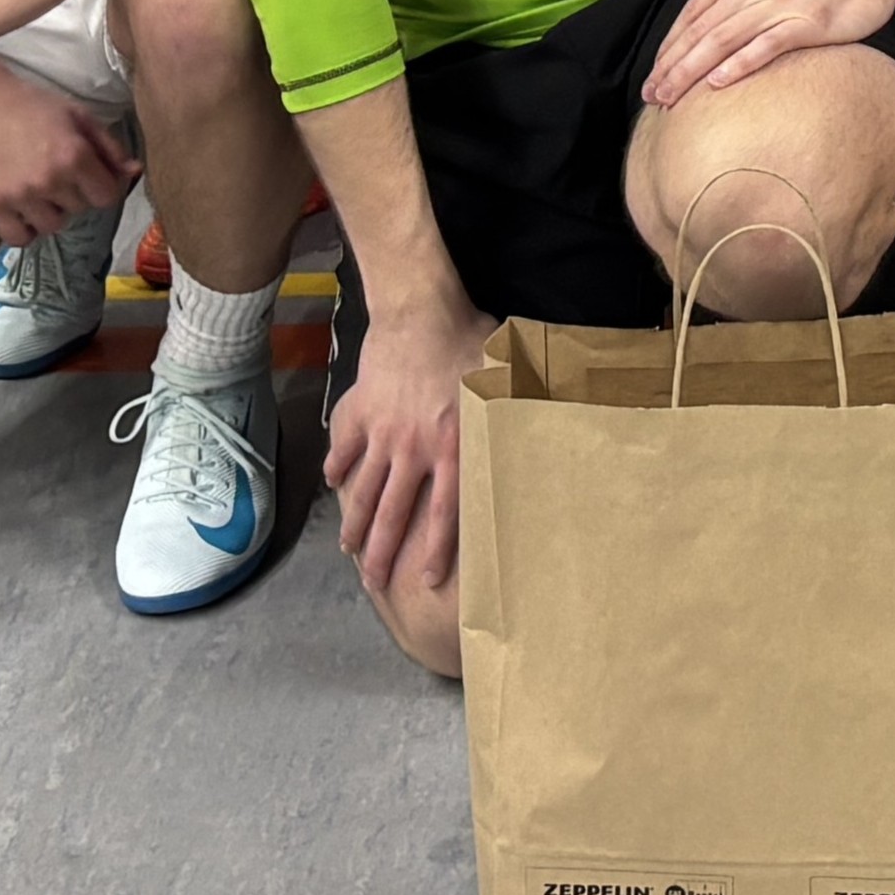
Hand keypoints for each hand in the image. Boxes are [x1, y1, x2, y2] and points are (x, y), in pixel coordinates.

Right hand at [0, 52, 138, 249]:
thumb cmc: (31, 104)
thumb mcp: (77, 115)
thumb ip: (109, 146)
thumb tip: (134, 171)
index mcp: (74, 155)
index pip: (106, 197)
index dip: (103, 187)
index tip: (91, 177)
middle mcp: (49, 180)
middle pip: (80, 209)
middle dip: (76, 193)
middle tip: (58, 172)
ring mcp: (19, 196)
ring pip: (52, 226)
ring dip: (52, 211)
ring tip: (40, 189)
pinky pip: (19, 238)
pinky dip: (25, 229)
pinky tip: (24, 210)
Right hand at [327, 289, 491, 613]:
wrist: (419, 310)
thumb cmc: (470, 340)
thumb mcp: (507, 379)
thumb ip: (522, 410)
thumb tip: (562, 420)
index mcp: (453, 448)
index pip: (442, 514)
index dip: (433, 551)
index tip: (424, 581)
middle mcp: (414, 450)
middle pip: (394, 513)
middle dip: (381, 553)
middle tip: (374, 584)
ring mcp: (383, 433)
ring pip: (365, 489)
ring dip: (355, 523)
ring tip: (349, 550)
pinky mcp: (361, 411)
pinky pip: (344, 446)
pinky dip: (336, 466)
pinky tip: (332, 485)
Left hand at [641, 0, 894, 106]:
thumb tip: (700, 6)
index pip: (693, 9)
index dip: (670, 44)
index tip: (655, 71)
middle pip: (701, 29)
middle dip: (671, 65)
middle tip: (651, 94)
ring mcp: (778, 1)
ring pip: (722, 41)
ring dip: (691, 72)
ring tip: (670, 97)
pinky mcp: (804, 22)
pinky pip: (764, 47)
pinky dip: (737, 65)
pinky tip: (717, 84)